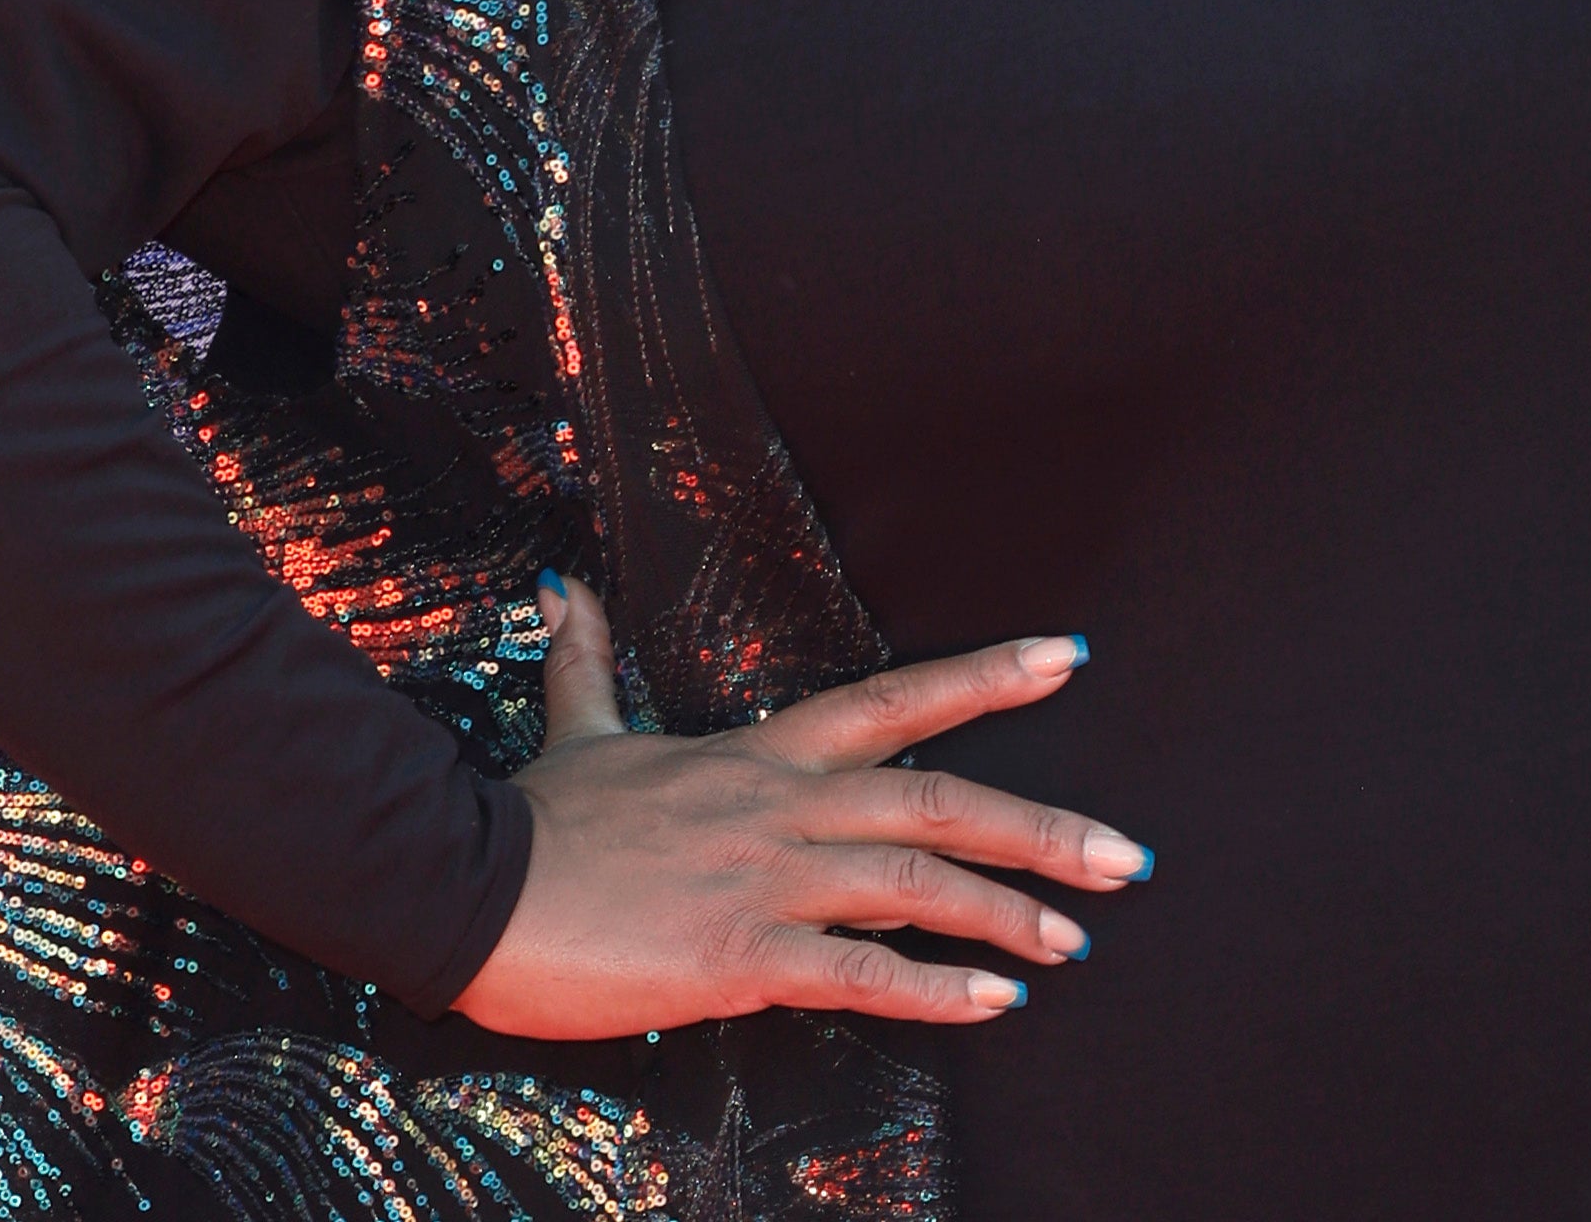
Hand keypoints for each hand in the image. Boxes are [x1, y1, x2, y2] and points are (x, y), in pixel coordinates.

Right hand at [453, 574, 1149, 1041]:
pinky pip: (859, 972)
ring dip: (1008, 915)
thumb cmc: (530, 821)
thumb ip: (590, 660)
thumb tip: (564, 587)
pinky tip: (992, 1003)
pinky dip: (934, 989)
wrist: (463, 886)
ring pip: (919, 886)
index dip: (990, 674)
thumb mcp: (577, 729)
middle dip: (1043, 832)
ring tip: (1075, 942)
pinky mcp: (738, 957)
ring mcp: (767, 879)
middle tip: (1126, 860)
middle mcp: (784, 806)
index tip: (1071, 656)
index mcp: (762, 754)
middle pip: (942, 803)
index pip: (899, 699)